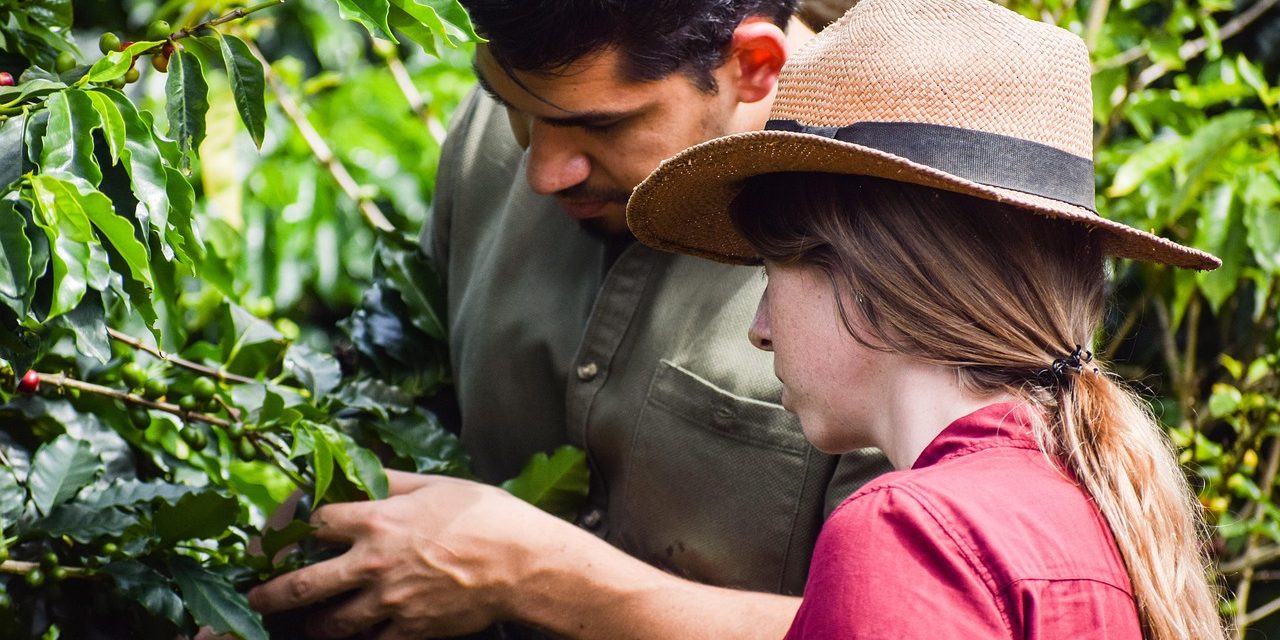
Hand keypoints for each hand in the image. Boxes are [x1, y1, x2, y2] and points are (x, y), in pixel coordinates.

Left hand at [247, 474, 567, 638]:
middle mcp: (375, 563)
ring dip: (309, 622)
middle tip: (255, 595)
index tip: (272, 535)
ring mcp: (390, 602)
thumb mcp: (435, 484)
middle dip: (269, 591)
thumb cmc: (486, 516)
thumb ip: (390, 480)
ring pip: (329, 622)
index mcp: (378, 520)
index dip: (285, 527)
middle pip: (302, 583)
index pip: (311, 522)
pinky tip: (350, 634)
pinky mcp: (410, 631)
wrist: (525, 564)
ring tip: (303, 621)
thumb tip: (356, 468)